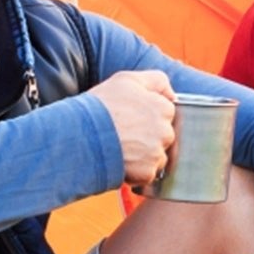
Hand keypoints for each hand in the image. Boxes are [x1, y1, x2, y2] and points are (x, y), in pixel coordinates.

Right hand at [92, 69, 175, 185]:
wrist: (81, 135)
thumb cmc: (101, 105)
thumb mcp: (127, 79)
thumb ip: (156, 81)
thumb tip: (172, 94)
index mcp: (163, 108)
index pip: (165, 114)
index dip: (147, 116)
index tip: (131, 118)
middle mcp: (165, 131)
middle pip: (163, 136)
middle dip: (148, 137)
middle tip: (124, 134)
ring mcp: (157, 153)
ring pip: (157, 156)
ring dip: (143, 155)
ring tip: (120, 148)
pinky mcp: (147, 172)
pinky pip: (147, 174)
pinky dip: (136, 172)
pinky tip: (120, 161)